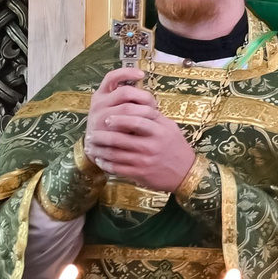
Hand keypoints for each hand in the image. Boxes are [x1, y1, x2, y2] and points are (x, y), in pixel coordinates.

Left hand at [84, 67, 195, 191]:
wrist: (186, 172)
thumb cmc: (176, 147)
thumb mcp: (170, 128)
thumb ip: (153, 118)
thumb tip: (135, 104)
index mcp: (159, 131)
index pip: (135, 121)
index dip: (118, 119)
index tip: (106, 118)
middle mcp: (151, 145)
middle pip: (119, 138)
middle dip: (101, 136)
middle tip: (91, 133)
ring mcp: (144, 160)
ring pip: (114, 154)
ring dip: (99, 150)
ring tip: (90, 146)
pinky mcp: (139, 173)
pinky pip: (117, 168)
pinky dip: (105, 164)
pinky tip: (99, 160)